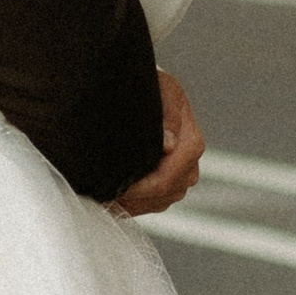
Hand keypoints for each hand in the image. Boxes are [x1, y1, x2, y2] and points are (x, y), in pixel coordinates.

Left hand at [113, 72, 204, 218]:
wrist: (151, 96)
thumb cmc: (154, 90)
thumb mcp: (161, 89)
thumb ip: (167, 112)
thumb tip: (169, 143)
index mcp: (191, 141)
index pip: (169, 176)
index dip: (142, 186)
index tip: (116, 184)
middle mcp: (190, 164)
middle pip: (166, 192)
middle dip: (135, 195)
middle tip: (105, 190)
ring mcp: (181, 178)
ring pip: (160, 202)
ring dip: (134, 201)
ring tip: (107, 192)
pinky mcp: (168, 186)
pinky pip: (154, 205)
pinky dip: (134, 203)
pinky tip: (115, 194)